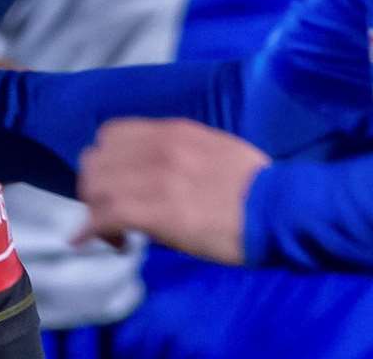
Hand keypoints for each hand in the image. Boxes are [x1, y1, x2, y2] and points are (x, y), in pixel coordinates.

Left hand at [75, 118, 270, 265]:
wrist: (279, 207)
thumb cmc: (255, 185)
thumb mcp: (215, 149)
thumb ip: (181, 152)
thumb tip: (157, 172)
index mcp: (174, 131)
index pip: (112, 134)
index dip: (106, 160)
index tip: (116, 183)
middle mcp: (158, 148)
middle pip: (95, 159)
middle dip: (95, 186)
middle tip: (110, 211)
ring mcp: (156, 178)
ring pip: (95, 187)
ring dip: (95, 210)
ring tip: (114, 231)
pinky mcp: (157, 211)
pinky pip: (105, 216)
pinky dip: (93, 231)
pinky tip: (100, 242)